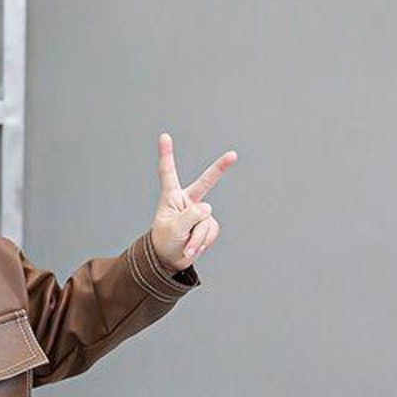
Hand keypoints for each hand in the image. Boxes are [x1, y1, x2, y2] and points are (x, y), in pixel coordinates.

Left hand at [151, 131, 236, 271]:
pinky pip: (211, 231)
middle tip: (233, 155)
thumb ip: (190, 216)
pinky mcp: (208, 224)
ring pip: (206, 220)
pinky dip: (202, 241)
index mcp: (171, 197)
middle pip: (206, 181)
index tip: (163, 136)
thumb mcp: (173, 229)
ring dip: (196, 237)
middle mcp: (187, 201)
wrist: (170, 259)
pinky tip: (192, 247)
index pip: (168, 173)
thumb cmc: (164, 242)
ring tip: (185, 246)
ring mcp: (200, 213)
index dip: (166, 155)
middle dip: (220, 168)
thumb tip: (208, 208)